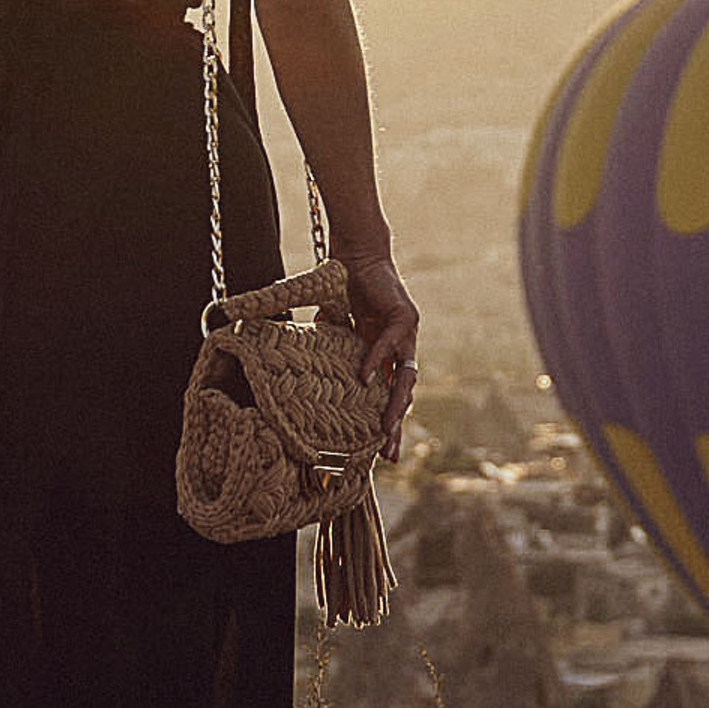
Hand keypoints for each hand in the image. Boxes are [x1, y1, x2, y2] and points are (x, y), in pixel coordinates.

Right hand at [340, 250, 418, 461]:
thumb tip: (302, 374)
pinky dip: (375, 361)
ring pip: (404, 375)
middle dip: (394, 425)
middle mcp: (401, 347)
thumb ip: (331, 352)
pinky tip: (364, 380)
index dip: (386, 422)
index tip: (381, 453)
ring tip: (385, 428)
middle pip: (401, 393)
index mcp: (386, 354)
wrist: (356, 254)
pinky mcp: (405, 316)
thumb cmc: (345, 290)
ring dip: (394, 403)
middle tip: (388, 454)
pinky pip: (389, 344)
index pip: (389, 394)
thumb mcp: (335, 331)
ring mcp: (406, 333)